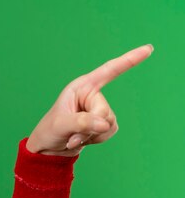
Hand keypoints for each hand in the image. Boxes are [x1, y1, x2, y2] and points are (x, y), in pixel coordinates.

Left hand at [25, 44, 153, 156]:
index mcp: (81, 87)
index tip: (148, 48)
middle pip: (105, 111)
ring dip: (92, 135)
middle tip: (72, 135)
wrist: (48, 149)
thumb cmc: (49, 131)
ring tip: (74, 137)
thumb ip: (82, 123)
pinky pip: (110, 132)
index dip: (129, 60)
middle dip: (91, 126)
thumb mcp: (61, 125)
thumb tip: (105, 124)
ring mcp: (98, 110)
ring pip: (109, 123)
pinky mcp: (103, 123)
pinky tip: (82, 140)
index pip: (108, 71)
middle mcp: (91, 95)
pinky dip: (96, 139)